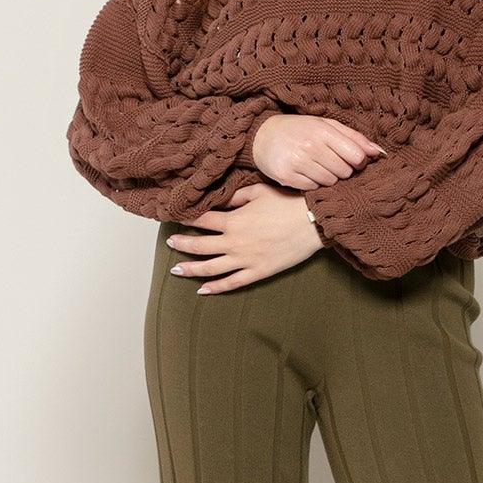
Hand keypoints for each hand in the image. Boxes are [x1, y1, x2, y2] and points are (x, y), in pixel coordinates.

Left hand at [165, 179, 327, 293]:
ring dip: (191, 269)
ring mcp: (245, 260)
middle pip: (199, 246)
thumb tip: (219, 198)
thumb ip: (235, 196)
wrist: (312, 222)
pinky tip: (202, 290)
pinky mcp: (258, 272)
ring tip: (176, 271)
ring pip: (210, 268)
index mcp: (233, 221)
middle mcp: (234, 242)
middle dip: (181, 245)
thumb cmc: (287, 203)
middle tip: (169, 244)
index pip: (201, 220)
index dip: (185, 219)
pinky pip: (232, 283)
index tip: (173, 218)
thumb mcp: (258, 192)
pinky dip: (215, 288)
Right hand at [251, 112, 385, 186]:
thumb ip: (354, 137)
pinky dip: (313, 183)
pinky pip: (313, 188)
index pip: (356, 156)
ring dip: (328, 177)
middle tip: (330, 162)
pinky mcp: (286, 177)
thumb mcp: (326, 126)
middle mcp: (310, 146)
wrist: (262, 135)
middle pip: (344, 172)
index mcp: (323, 130)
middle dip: (342, 170)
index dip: (358, 161)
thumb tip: (379, 152)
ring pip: (330, 182)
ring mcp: (297, 162)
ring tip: (317, 166)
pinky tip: (306, 173)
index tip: (351, 159)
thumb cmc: (300, 130)